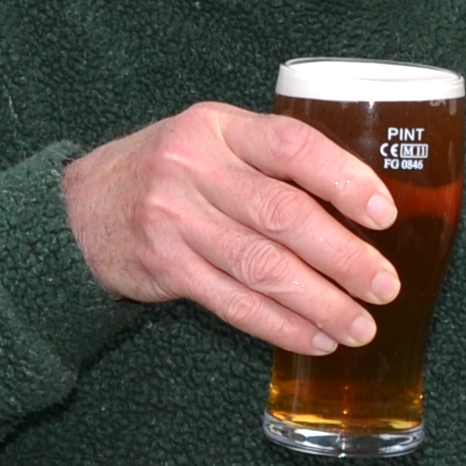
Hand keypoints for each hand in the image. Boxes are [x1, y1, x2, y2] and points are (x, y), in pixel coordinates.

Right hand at [61, 102, 399, 353]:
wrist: (80, 209)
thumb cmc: (169, 173)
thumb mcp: (211, 142)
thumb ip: (269, 162)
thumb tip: (360, 207)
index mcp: (220, 127)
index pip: (292, 146)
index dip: (343, 179)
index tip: (384, 213)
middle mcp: (195, 168)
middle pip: (283, 215)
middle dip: (343, 257)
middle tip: (384, 286)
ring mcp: (175, 219)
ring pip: (261, 266)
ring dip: (319, 302)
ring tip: (359, 325)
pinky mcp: (165, 266)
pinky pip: (232, 302)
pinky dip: (278, 324)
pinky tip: (312, 338)